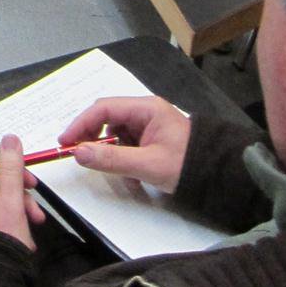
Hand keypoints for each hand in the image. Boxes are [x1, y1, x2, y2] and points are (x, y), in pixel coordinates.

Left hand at [0, 135, 43, 249]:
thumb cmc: (1, 242)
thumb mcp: (11, 203)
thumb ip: (12, 170)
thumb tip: (10, 138)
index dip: (8, 165)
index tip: (28, 179)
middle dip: (20, 193)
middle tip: (35, 208)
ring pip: (2, 202)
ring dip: (22, 209)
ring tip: (35, 224)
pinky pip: (1, 218)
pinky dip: (16, 223)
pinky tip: (27, 238)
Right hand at [59, 96, 190, 193]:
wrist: (220, 178)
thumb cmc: (186, 166)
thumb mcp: (148, 165)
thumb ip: (112, 159)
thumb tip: (78, 153)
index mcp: (145, 108)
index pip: (103, 108)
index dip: (81, 124)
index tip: (65, 142)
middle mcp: (145, 111)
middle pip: (107, 119)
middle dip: (93, 138)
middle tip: (80, 156)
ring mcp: (148, 125)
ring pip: (116, 134)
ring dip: (111, 154)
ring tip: (118, 174)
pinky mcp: (152, 139)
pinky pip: (127, 145)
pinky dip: (124, 160)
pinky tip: (132, 178)